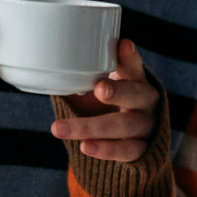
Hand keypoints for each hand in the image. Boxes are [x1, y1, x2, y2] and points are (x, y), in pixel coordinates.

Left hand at [51, 39, 159, 161]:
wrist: (135, 138)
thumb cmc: (111, 104)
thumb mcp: (101, 87)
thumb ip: (84, 79)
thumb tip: (49, 72)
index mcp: (136, 80)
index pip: (134, 66)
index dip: (129, 57)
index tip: (123, 45)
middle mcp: (146, 101)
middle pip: (135, 94)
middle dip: (117, 92)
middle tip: (99, 89)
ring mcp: (147, 126)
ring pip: (124, 126)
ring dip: (92, 128)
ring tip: (61, 129)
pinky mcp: (144, 150)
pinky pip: (126, 151)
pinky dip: (105, 150)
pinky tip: (85, 147)